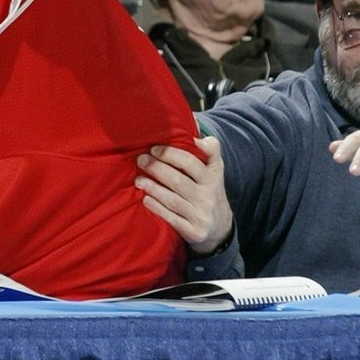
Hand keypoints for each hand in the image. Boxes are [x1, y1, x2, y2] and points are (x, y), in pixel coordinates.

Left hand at [136, 134, 233, 254]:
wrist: (221, 229)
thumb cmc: (210, 191)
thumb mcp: (215, 171)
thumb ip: (209, 150)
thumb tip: (197, 127)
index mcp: (213, 178)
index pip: (192, 163)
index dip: (172, 154)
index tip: (154, 148)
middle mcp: (209, 196)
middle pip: (179, 181)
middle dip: (157, 168)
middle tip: (140, 160)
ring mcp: (202, 215)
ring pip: (173, 200)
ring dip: (153, 188)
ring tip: (138, 180)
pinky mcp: (195, 232)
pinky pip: (172, 219)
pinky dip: (157, 208)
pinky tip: (145, 199)